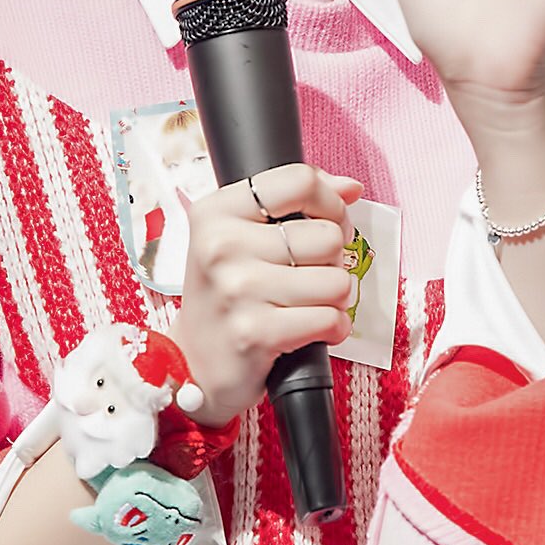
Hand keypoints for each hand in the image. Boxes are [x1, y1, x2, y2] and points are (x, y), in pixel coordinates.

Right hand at [169, 165, 361, 424]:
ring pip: (336, 280)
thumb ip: (297, 202)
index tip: (327, 223)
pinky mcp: (255, 333)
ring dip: (336, 298)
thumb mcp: (243, 235)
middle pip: (327, 236)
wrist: (193, 362)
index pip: (299, 181)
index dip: (330, 203)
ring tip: (309, 303)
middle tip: (310, 274)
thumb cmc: (228, 293)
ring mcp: (237, 289)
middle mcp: (221, 245)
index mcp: (216, 211)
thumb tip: (351, 187)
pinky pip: (329, 319)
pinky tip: (312, 330)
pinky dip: (333, 328)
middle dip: (332, 260)